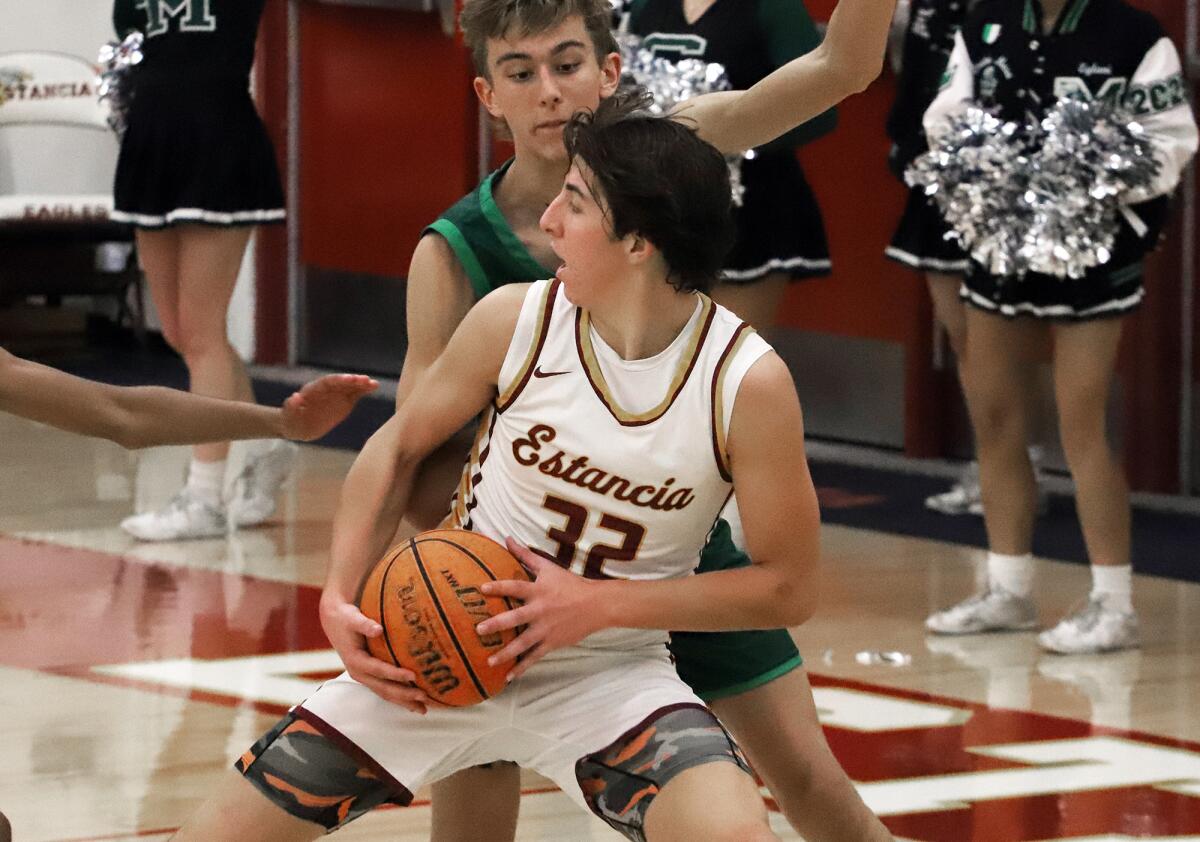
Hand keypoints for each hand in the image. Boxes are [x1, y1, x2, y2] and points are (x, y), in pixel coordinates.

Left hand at [281, 375, 378, 440]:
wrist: (299, 426)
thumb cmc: (291, 421)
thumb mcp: (288, 417)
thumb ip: (291, 407)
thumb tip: (295, 397)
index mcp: (312, 391)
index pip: (326, 383)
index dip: (338, 380)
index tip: (349, 379)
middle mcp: (326, 389)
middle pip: (340, 382)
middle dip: (352, 380)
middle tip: (365, 379)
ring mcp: (336, 394)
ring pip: (349, 386)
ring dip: (361, 383)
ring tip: (373, 383)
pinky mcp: (343, 401)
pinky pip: (355, 393)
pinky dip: (364, 390)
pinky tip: (374, 386)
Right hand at [319, 591, 432, 713]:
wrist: (334, 621)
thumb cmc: (346, 618)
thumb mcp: (352, 618)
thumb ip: (364, 624)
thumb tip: (378, 629)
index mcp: (355, 661)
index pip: (379, 670)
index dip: (396, 674)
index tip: (413, 675)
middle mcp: (359, 673)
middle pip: (384, 688)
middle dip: (404, 694)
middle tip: (425, 696)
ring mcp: (364, 677)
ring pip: (385, 693)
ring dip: (404, 701)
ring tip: (424, 709)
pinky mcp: (369, 676)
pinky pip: (385, 690)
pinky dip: (400, 697)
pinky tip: (414, 703)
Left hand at [476, 538, 607, 680]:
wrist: (596, 605)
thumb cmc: (569, 584)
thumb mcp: (548, 567)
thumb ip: (525, 555)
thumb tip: (507, 538)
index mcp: (538, 590)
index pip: (516, 587)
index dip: (499, 587)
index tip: (482, 588)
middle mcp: (540, 610)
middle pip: (516, 617)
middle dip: (497, 624)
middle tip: (479, 630)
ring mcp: (546, 629)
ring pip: (523, 643)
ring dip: (506, 652)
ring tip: (489, 661)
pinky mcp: (552, 643)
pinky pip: (535, 657)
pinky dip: (522, 667)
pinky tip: (509, 677)